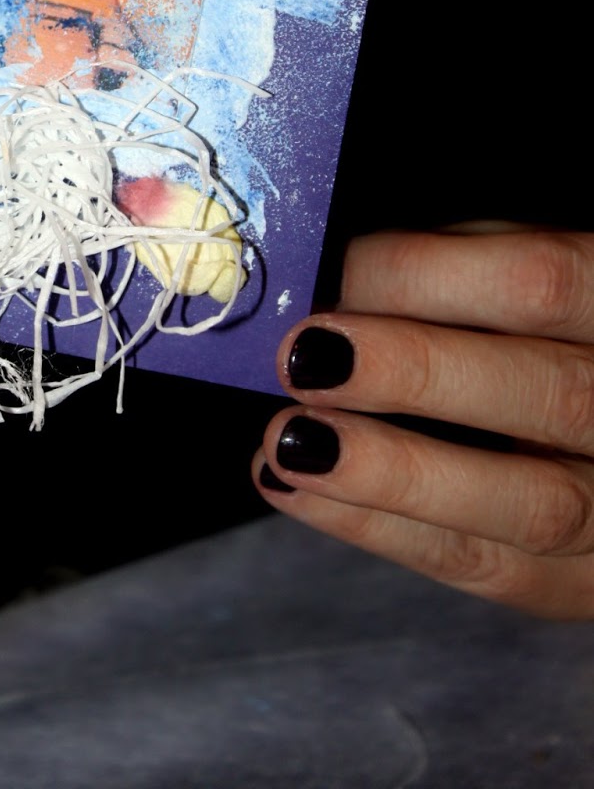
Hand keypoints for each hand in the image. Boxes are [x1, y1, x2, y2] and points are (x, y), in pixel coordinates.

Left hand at [254, 225, 593, 618]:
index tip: (333, 275)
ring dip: (390, 473)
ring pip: (530, 505)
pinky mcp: (580, 585)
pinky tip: (293, 487)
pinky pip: (485, 568)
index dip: (425, 275)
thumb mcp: (527, 270)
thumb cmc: (546, 333)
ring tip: (287, 438)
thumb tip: (334, 279)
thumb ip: (458, 266)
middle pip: (546, 395)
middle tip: (303, 360)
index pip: (539, 282)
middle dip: (414, 374)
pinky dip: (375, 529)